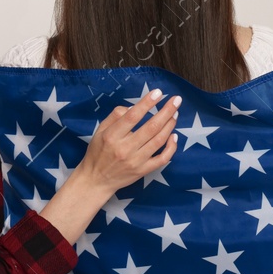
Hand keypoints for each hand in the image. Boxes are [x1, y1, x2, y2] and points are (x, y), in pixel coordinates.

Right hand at [36, 88, 180, 242]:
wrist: (96, 180)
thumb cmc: (98, 152)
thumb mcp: (100, 130)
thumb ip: (115, 116)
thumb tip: (134, 107)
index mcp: (112, 136)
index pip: (133, 116)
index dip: (147, 103)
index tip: (158, 93)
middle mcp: (124, 149)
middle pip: (151, 127)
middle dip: (166, 111)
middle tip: (176, 100)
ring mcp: (135, 161)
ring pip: (158, 141)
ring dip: (170, 125)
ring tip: (175, 114)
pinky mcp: (143, 171)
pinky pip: (162, 159)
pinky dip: (171, 147)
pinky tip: (174, 136)